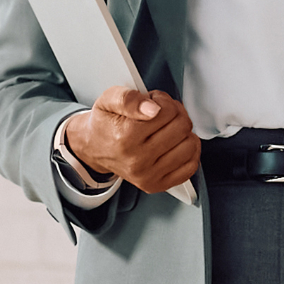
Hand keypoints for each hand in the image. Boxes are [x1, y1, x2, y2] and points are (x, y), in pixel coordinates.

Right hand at [61, 84, 199, 193]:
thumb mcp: (108, 100)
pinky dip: (188, 152)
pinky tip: (175, 145)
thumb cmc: (104, 124)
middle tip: (162, 115)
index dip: (163, 101)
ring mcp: (147, 176)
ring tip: (167, 130)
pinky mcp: (156, 185)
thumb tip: (153, 108)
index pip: (167, 111)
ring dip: (183, 133)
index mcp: (125, 137)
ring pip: (190, 146)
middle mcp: (137, 160)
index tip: (154, 103)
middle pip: (182, 127)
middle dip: (176, 114)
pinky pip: (190, 167)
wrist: (94, 148)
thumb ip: (128, 98)